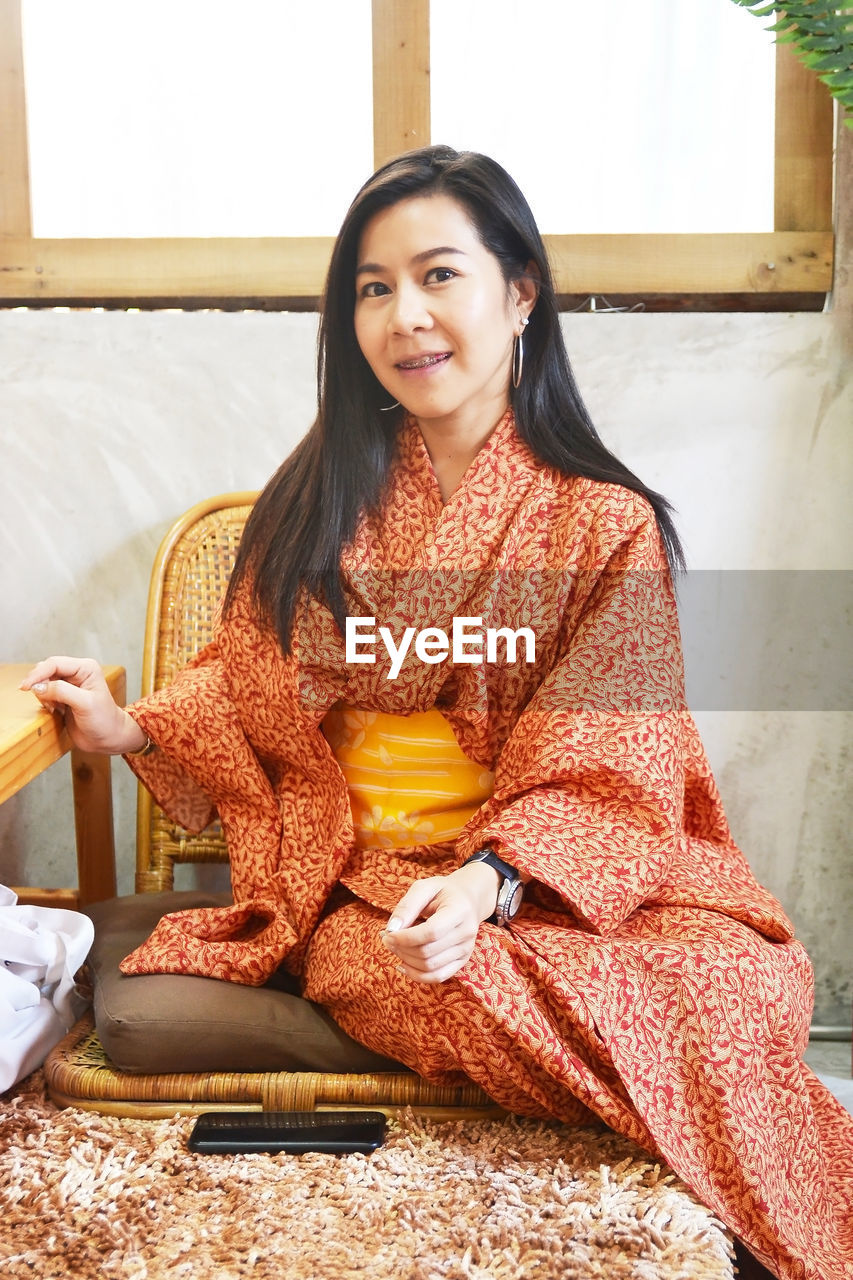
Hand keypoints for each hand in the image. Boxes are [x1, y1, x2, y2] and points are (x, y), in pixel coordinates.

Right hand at [19, 656, 144, 754]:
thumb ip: (61, 692)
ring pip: (43, 682)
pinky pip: (44, 693)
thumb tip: (38, 687)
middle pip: (46, 670)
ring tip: (55, 708)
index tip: (26, 687)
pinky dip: (45, 702)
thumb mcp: (85, 704)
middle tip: (47, 703)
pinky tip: (56, 711)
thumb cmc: (104, 720)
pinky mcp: (62, 697)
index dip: (38, 674)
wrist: (108, 738)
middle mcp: (76, 673)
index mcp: (85, 668)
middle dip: (40, 685)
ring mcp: (69, 685)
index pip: (54, 663)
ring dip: (43, 695)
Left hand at [381, 861, 500, 983]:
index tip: (387, 933)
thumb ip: (407, 906)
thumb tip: (391, 930)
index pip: (431, 932)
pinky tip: (403, 964)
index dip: (405, 937)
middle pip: (428, 952)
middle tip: (386, 938)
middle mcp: (466, 933)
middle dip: (401, 948)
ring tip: (395, 947)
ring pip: (430, 967)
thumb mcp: (424, 887)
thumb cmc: (443, 892)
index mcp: (459, 911)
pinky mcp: (462, 961)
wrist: (468, 900)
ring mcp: (466, 950)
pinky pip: (438, 977)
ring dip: (405, 960)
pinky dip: (416, 975)